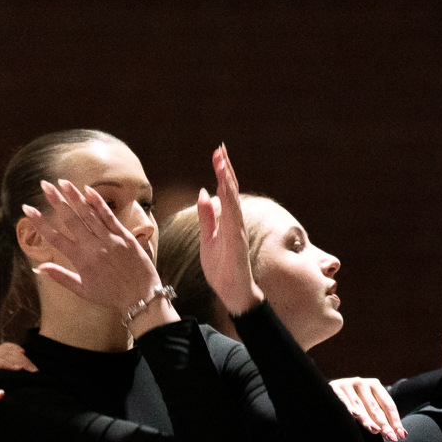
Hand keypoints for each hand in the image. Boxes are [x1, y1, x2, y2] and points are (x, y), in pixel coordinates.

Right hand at [25, 178, 164, 315]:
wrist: (140, 298)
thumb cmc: (110, 296)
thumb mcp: (83, 290)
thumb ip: (61, 277)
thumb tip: (39, 268)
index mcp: (80, 260)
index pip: (55, 237)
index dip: (39, 222)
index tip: (27, 209)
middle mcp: (92, 247)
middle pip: (70, 219)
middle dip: (55, 200)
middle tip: (44, 185)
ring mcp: (108, 239)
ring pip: (88, 213)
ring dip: (74, 196)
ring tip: (62, 182)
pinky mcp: (123, 235)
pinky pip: (108, 215)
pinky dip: (98, 202)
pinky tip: (88, 189)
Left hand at [194, 143, 263, 318]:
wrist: (232, 293)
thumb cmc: (222, 269)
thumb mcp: (208, 239)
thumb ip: (207, 216)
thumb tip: (203, 192)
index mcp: (228, 221)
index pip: (224, 191)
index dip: (220, 172)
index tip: (216, 154)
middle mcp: (235, 222)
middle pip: (231, 189)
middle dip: (225, 168)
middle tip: (220, 148)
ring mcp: (237, 230)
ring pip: (233, 199)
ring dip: (227, 179)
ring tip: (222, 160)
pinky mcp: (237, 241)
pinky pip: (233, 216)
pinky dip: (229, 199)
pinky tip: (224, 185)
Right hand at [331, 375, 406, 440]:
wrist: (322, 391)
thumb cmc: (351, 403)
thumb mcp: (367, 405)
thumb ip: (382, 417)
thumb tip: (403, 434)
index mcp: (374, 385)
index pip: (388, 405)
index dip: (395, 421)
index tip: (401, 436)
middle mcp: (362, 383)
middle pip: (376, 408)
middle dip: (384, 424)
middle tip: (391, 438)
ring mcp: (347, 384)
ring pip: (360, 406)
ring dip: (368, 419)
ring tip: (375, 431)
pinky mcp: (334, 388)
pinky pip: (342, 400)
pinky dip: (348, 407)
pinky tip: (354, 415)